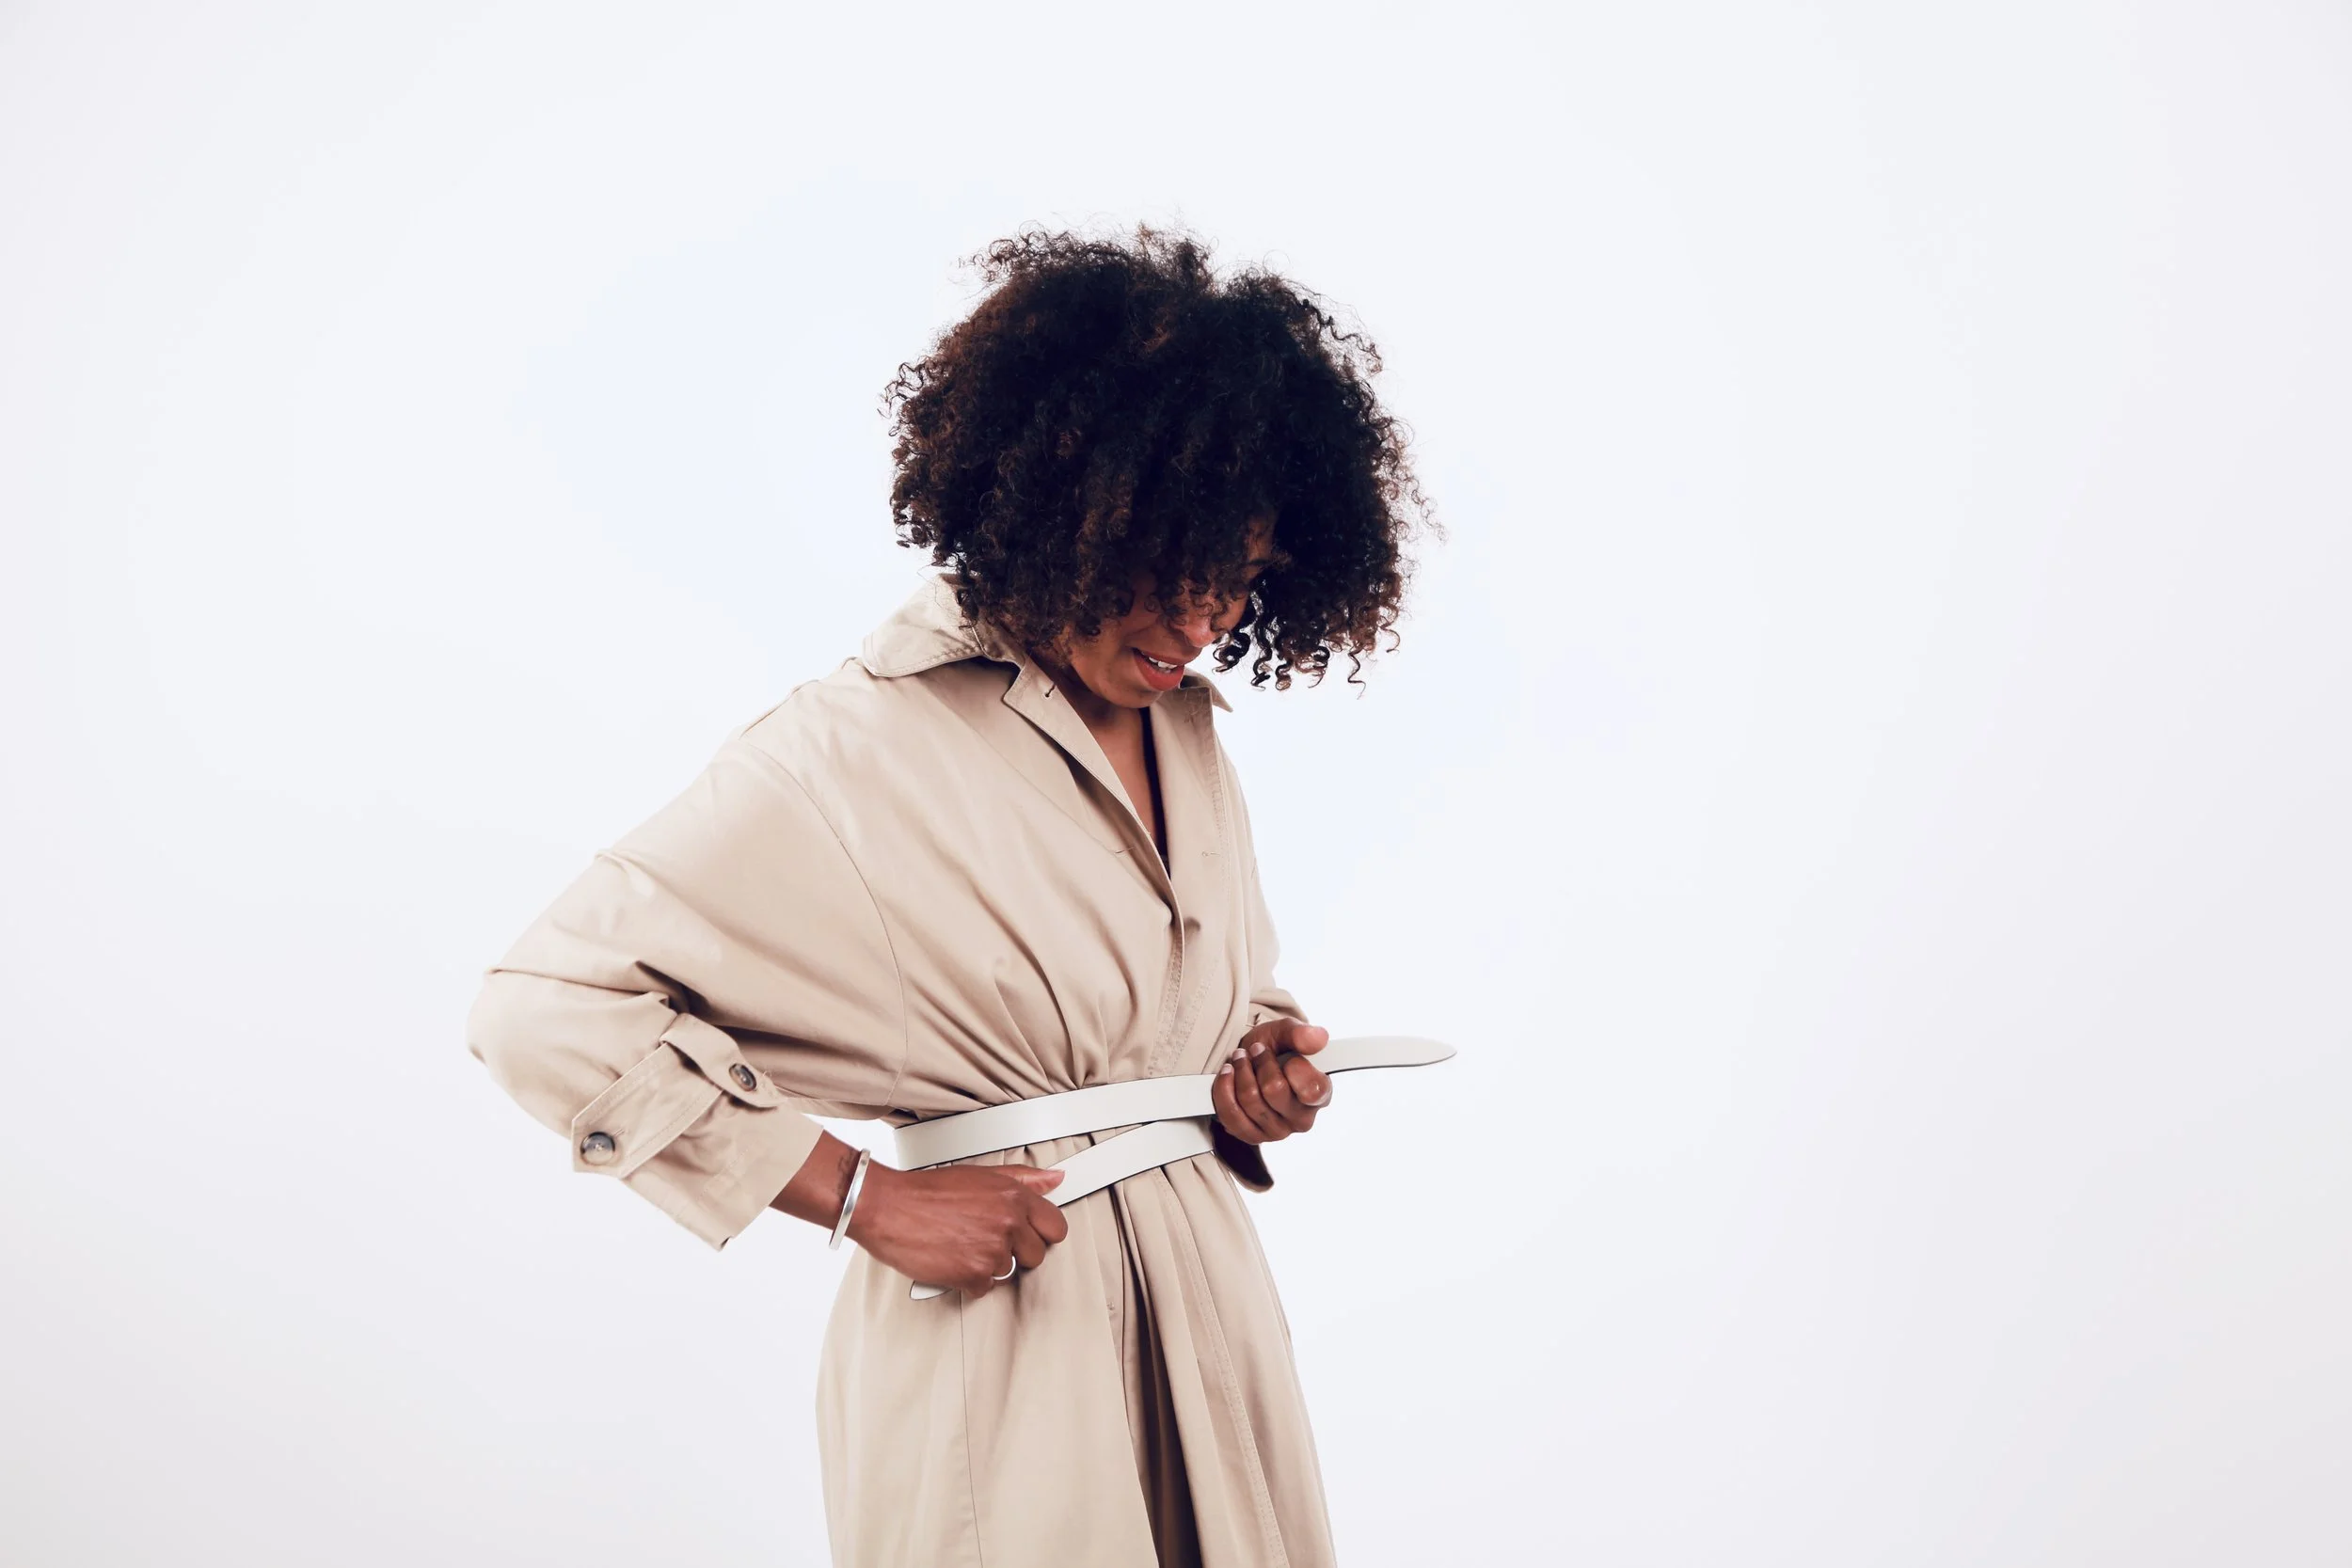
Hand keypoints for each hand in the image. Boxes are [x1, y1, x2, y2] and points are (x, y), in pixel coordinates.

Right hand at [772, 1134, 1069, 1295]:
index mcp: (1014, 1197)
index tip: (1028, 1234)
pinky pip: (986, 1288)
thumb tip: (1055, 1179)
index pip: (1056, 1226)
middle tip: (986, 1238)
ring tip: (963, 1244)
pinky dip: (969, 1280)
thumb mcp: (980, 1175)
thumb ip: (1023, 1179)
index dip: (1040, 1232)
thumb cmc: (927, 1191)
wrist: (887, 1208)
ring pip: (1009, 1271)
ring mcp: (992, 1251)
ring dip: (989, 1264)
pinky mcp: (973, 1275)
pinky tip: (953, 1259)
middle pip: (1037, 1254)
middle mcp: (1008, 1224)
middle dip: (1016, 1251)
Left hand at [1211, 1019, 1331, 1143]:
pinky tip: (1228, 1075)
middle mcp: (1302, 1118)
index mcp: (1320, 1095)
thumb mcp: (1286, 1034)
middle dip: (1260, 1063)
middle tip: (1255, 1050)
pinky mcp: (1253, 1136)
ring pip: (1250, 1101)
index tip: (1284, 1053)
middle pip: (1274, 1090)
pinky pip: (1231, 1116)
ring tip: (1240, 1059)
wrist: (1250, 1062)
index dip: (1294, 1067)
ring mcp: (1277, 1131)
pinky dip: (1224, 1089)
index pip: (1312, 1089)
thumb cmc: (1274, 1050)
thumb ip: (1301, 1035)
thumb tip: (1319, 1038)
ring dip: (1240, 1072)